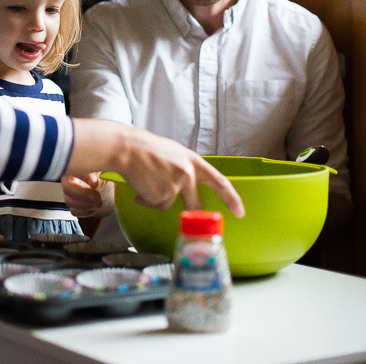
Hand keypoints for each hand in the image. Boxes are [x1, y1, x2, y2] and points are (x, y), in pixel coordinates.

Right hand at [69, 120, 244, 216]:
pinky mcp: (161, 194)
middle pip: (195, 204)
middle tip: (190, 217)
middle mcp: (188, 173)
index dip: (231, 198)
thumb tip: (192, 185)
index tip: (240, 212)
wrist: (126, 148)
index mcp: (193, 161)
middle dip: (190, 213)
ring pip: (170, 204)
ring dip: (157, 198)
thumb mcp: (174, 153)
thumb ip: (186, 168)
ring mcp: (175, 185)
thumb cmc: (146, 149)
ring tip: (146, 182)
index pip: (219, 181)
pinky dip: (148, 201)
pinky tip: (141, 188)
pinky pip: (156, 205)